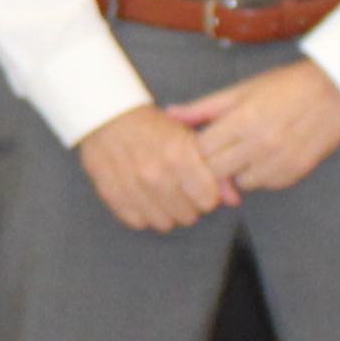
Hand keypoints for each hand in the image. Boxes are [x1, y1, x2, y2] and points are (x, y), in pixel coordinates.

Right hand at [73, 104, 231, 233]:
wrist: (106, 117)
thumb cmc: (152, 126)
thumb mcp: (188, 138)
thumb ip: (214, 170)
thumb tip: (233, 200)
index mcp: (178, 156)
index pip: (208, 201)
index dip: (207, 194)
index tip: (199, 186)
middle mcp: (156, 175)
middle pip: (188, 215)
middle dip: (188, 205)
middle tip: (180, 189)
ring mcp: (133, 188)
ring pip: (164, 223)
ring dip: (166, 212)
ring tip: (161, 194)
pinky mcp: (113, 196)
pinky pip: (139, 222)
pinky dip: (144, 213)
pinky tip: (143, 196)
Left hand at [180, 60, 339, 194]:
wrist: (333, 91)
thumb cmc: (283, 87)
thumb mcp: (241, 91)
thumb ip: (203, 107)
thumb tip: (170, 114)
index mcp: (242, 120)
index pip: (201, 151)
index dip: (195, 151)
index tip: (198, 147)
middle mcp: (260, 144)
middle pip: (217, 172)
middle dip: (212, 166)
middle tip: (217, 155)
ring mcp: (279, 161)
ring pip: (240, 183)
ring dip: (237, 173)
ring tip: (246, 152)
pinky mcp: (295, 172)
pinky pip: (265, 185)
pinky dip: (260, 176)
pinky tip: (267, 157)